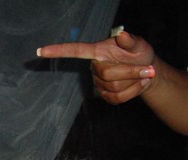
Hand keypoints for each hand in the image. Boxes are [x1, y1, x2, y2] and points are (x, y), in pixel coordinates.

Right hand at [38, 30, 155, 104]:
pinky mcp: (105, 96)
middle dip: (130, 72)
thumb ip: (131, 40)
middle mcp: (95, 67)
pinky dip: (132, 93)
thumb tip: (122, 33)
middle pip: (107, 74)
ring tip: (142, 76)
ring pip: (113, 87)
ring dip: (133, 82)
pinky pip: (117, 98)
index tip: (40, 51)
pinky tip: (137, 85)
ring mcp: (98, 83)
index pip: (75, 51)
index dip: (58, 51)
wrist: (147, 73)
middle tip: (147, 70)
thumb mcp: (139, 45)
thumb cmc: (140, 55)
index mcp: (98, 51)